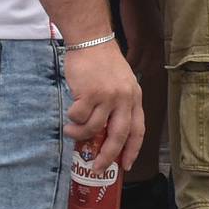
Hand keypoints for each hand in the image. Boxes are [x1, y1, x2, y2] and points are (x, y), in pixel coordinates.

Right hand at [64, 40, 144, 172]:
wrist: (91, 40)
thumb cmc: (103, 62)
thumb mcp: (122, 83)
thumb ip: (120, 105)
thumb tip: (107, 134)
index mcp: (134, 97)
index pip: (138, 130)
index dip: (133, 150)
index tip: (127, 166)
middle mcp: (124, 99)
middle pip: (118, 136)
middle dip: (108, 156)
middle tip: (97, 167)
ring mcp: (107, 96)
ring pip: (93, 128)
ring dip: (80, 135)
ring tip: (72, 132)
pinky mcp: (89, 93)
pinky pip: (79, 116)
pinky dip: (72, 119)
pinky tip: (70, 113)